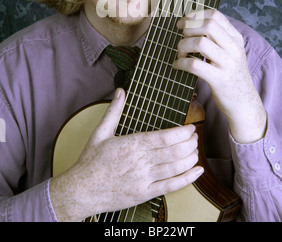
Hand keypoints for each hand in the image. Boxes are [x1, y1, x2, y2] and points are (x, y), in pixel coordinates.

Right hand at [50, 88, 202, 221]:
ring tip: (195, 151)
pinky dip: (188, 178)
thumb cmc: (90, 161)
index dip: (183, 132)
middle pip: (176, 151)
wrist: (81, 191)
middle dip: (191, 143)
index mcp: (133, 144)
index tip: (190, 128)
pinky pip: (172, 186)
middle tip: (195, 137)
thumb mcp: (100, 132)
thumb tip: (120, 91)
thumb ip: (113, 110)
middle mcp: (141, 161)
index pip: (166, 136)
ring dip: (191, 158)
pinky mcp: (145, 193)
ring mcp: (144, 179)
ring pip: (176, 167)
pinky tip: (197, 171)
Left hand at [173, 9, 266, 143]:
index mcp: (235, 38)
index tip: (183, 23)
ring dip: (183, 46)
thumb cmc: (231, 75)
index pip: (215, 15)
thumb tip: (191, 24)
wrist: (245, 103)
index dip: (195, 16)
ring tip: (180, 54)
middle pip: (207, 26)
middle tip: (181, 38)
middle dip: (188, 29)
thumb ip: (217, 38)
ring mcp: (227, 64)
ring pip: (200, 43)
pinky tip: (178, 65)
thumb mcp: (231, 52)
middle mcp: (234, 48)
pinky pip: (194, 65)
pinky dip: (181, 63)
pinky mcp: (219, 79)